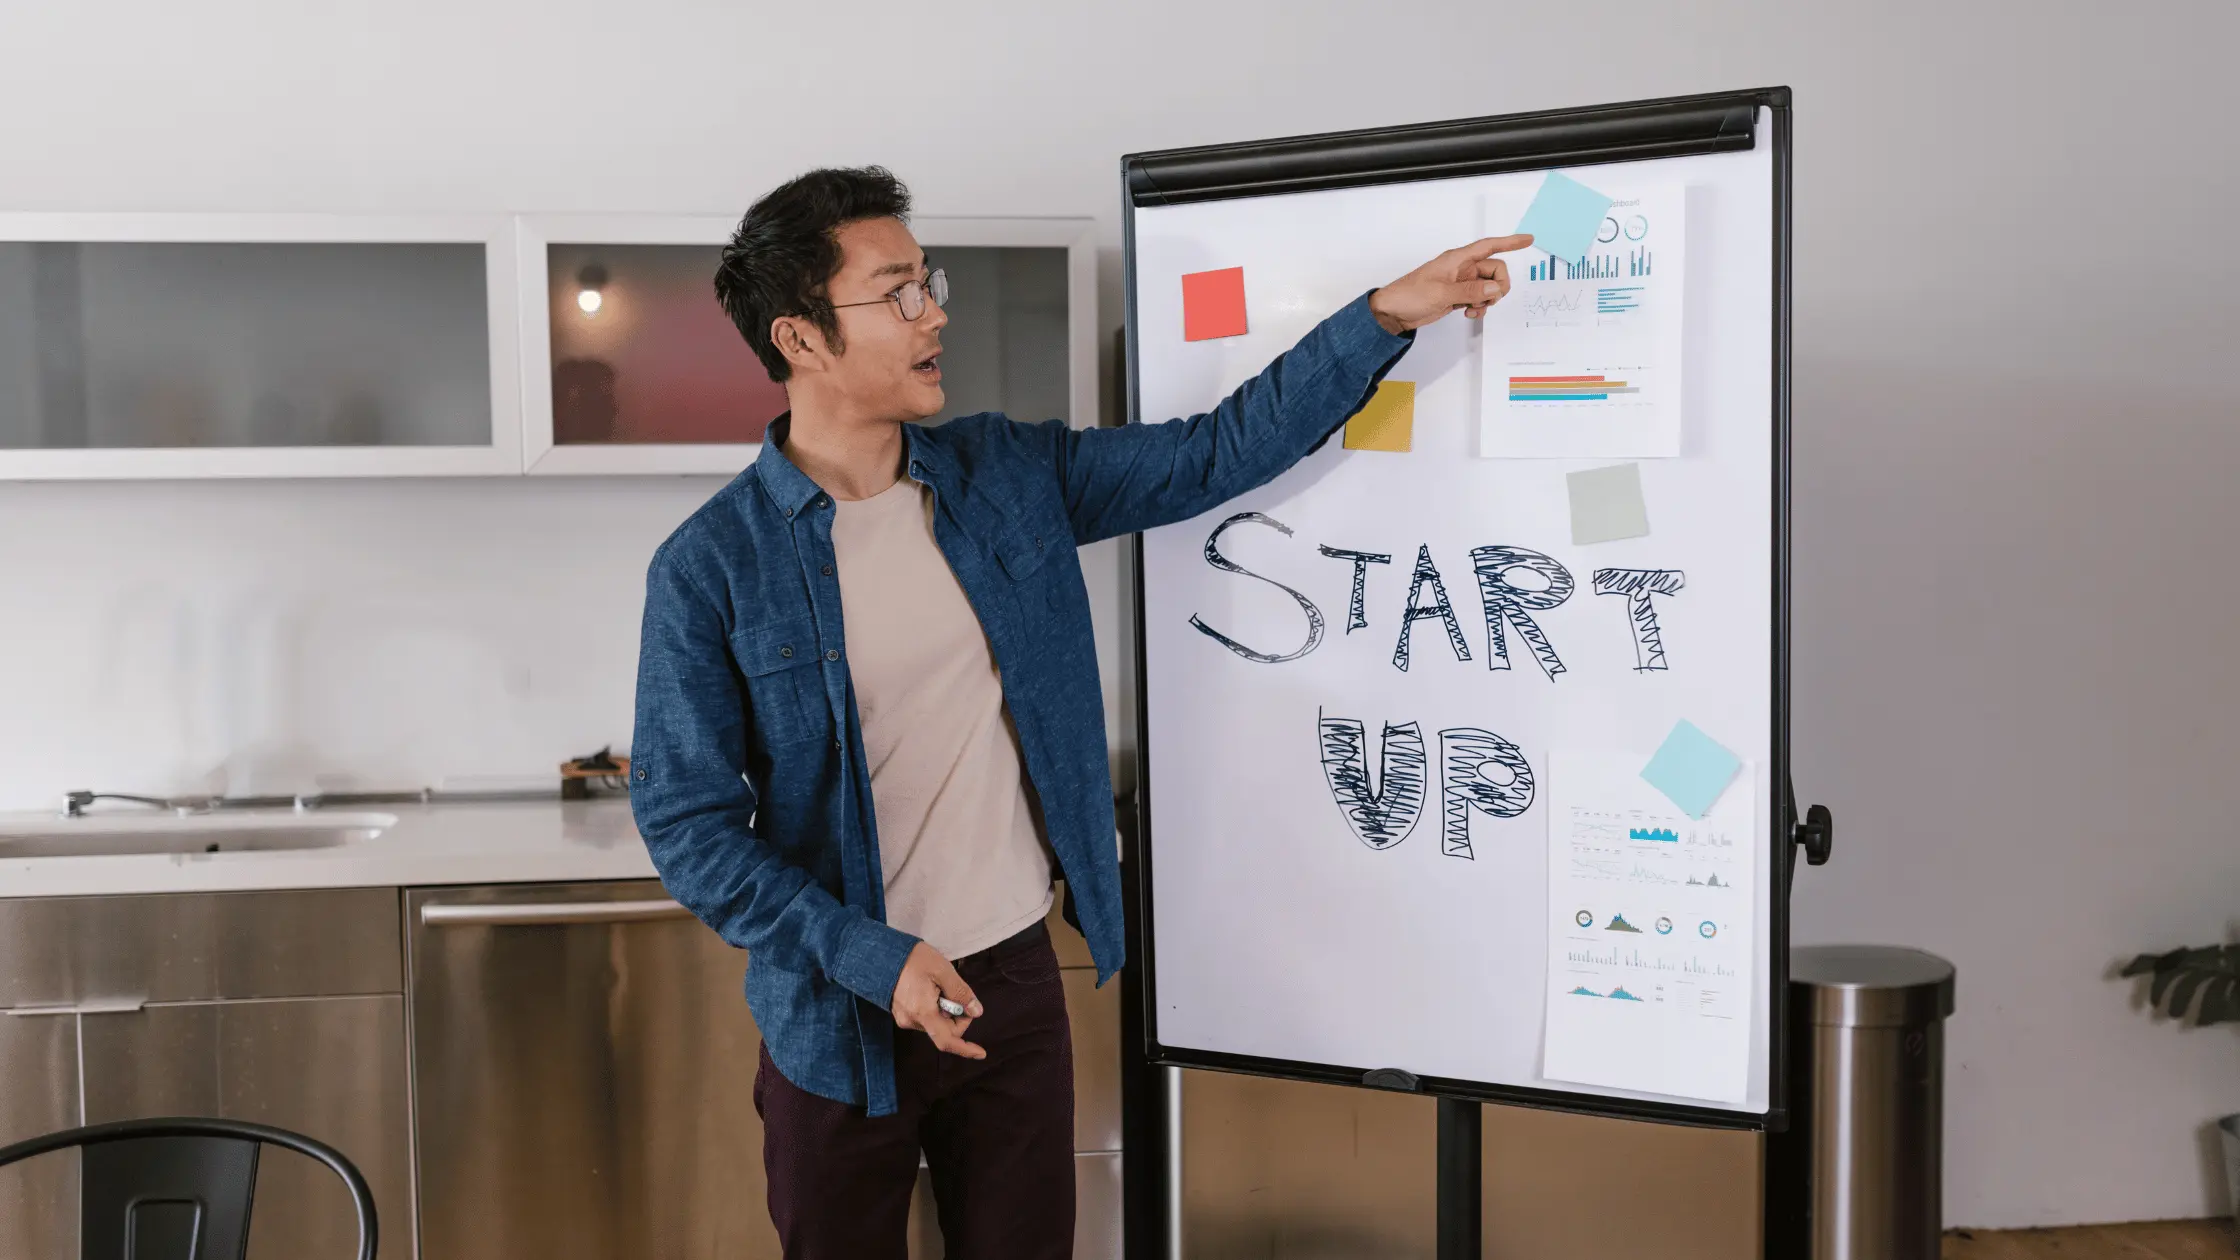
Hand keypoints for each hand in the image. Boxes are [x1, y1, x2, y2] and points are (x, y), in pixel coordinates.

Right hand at [891, 942, 985, 1058]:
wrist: (881, 954)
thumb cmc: (912, 959)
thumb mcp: (943, 970)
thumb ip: (961, 993)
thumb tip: (976, 1011)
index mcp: (923, 1013)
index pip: (947, 1041)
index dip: (965, 1049)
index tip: (981, 1053)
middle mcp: (911, 1021)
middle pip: (944, 1030)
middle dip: (957, 1015)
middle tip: (954, 990)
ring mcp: (904, 1018)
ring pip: (935, 1023)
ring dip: (945, 1009)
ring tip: (937, 984)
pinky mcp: (900, 1012)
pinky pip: (925, 1017)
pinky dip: (934, 1007)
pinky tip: (929, 988)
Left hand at [1367, 234, 1533, 333]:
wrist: (1393, 312)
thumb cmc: (1410, 295)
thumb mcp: (1442, 294)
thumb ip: (1471, 290)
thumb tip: (1494, 288)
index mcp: (1457, 259)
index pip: (1489, 246)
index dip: (1510, 242)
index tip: (1528, 240)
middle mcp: (1462, 268)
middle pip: (1495, 270)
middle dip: (1498, 286)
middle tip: (1487, 299)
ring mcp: (1460, 283)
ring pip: (1489, 286)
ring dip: (1488, 299)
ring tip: (1473, 308)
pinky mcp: (1457, 296)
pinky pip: (1479, 298)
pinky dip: (1480, 306)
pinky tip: (1469, 313)